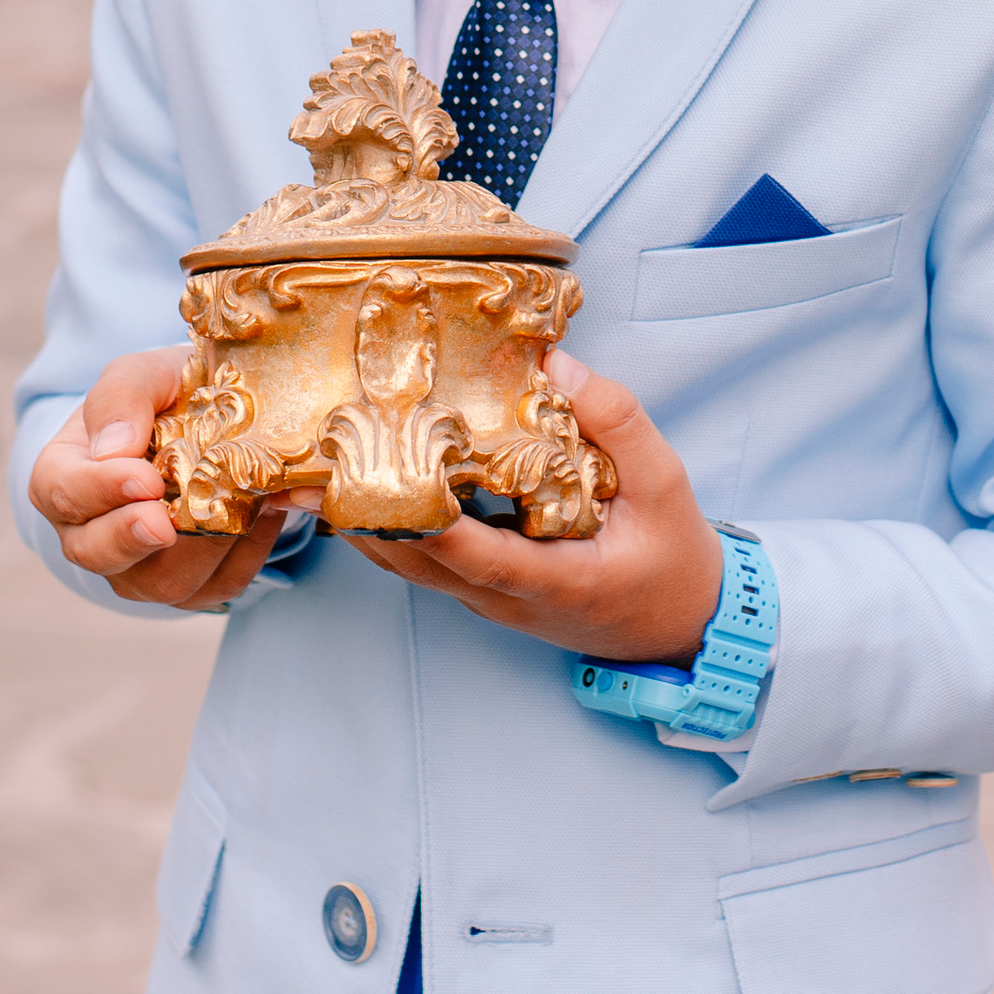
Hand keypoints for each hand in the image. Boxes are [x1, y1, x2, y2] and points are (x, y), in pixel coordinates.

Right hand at [30, 347, 298, 609]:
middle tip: (165, 521)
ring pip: (162, 582)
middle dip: (133, 538)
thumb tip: (114, 448)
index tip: (144, 478)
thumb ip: (121, 398)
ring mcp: (138, 570)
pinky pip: (217, 587)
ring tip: (238, 498)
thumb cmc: (163, 395)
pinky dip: (246, 553)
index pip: (62, 493)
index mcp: (64, 477)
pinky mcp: (190, 588)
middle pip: (97, 555)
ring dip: (203, 544)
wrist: (210, 419)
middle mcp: (91, 534)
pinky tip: (263, 511)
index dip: (100, 490)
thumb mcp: (142, 375)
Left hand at [342, 357, 723, 663]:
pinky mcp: (486, 589)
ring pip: (412, 566)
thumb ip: (615, 420)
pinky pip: (427, 561)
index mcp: (553, 580)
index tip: (380, 480)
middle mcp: (506, 599)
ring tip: (313, 473)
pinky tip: (363, 486)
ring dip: (364, 521)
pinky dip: (391, 526)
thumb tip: (555, 365)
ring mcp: (490, 600)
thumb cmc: (673, 559)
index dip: (423, 522)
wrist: (683, 628)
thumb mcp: (665, 481)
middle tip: (309, 469)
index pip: (474, 555)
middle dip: (362, 515)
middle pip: (418, 562)